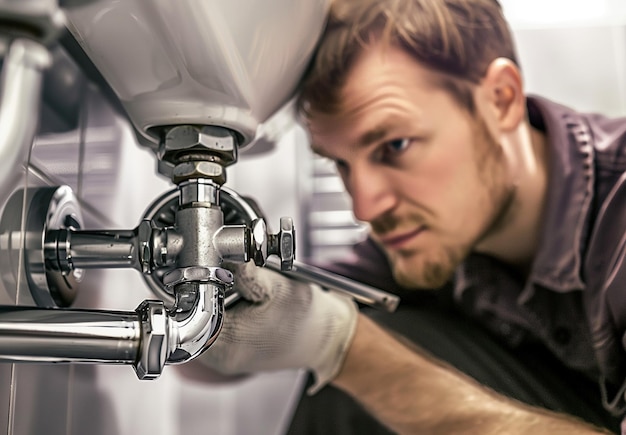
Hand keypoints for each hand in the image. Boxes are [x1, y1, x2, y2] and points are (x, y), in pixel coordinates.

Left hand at [195, 261, 357, 392]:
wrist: (326, 338)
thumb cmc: (305, 317)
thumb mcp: (274, 286)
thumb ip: (243, 269)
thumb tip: (218, 247)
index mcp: (225, 346)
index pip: (186, 311)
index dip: (194, 284)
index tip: (209, 269)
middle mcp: (219, 358)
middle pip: (189, 314)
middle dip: (205, 289)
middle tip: (228, 276)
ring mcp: (224, 358)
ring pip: (201, 318)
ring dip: (215, 298)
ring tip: (239, 289)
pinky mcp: (232, 353)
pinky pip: (215, 325)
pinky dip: (224, 307)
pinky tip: (243, 300)